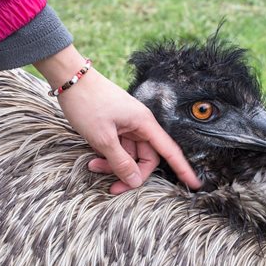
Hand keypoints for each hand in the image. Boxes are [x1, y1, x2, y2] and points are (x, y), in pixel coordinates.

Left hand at [35, 45, 201, 193]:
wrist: (70, 78)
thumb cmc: (87, 103)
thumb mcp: (102, 138)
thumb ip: (120, 162)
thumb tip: (135, 181)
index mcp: (144, 123)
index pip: (169, 151)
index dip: (183, 169)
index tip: (195, 184)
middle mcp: (140, 124)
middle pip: (146, 158)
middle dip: (130, 173)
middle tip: (111, 187)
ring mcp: (127, 125)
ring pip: (129, 155)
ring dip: (114, 165)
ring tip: (93, 165)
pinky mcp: (115, 125)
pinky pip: (119, 147)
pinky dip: (108, 156)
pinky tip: (93, 157)